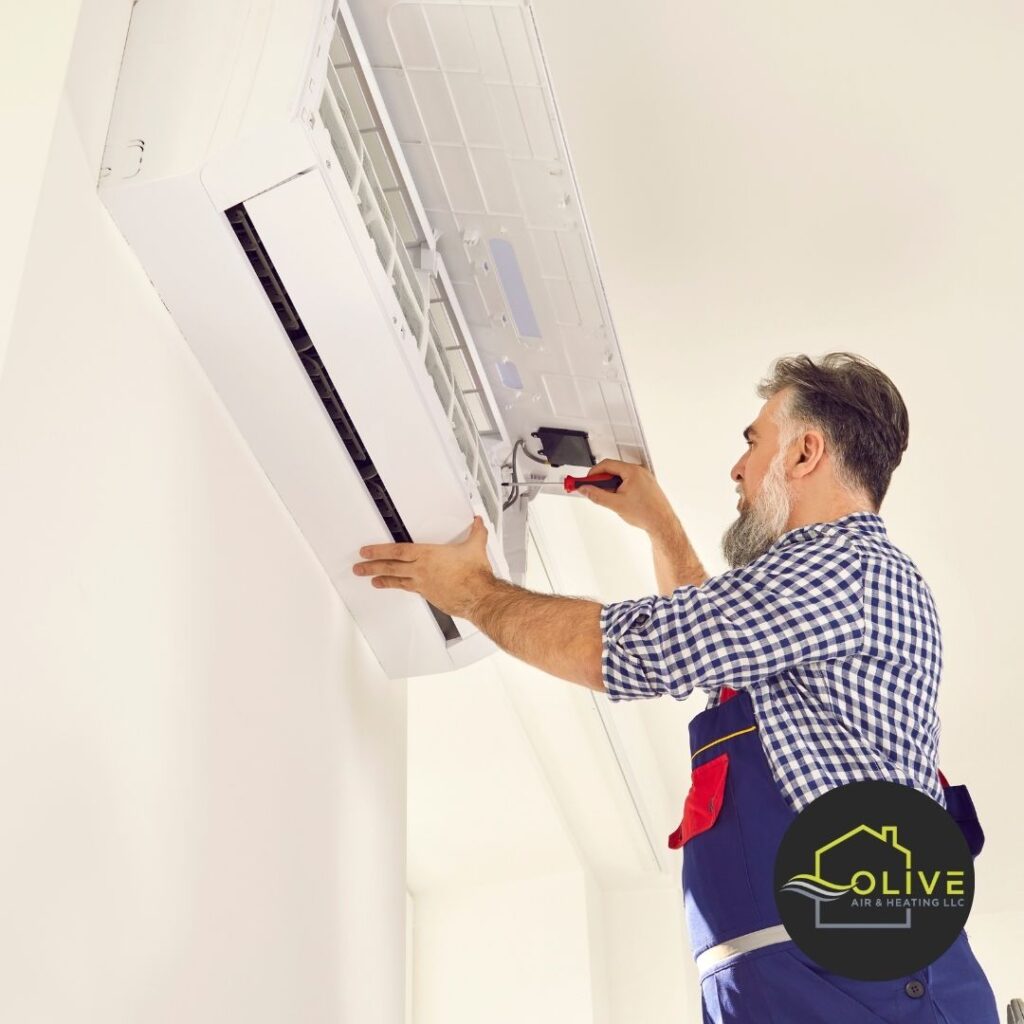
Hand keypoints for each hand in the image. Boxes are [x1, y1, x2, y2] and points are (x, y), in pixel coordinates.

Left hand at [351, 515, 495, 619]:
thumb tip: (478, 522)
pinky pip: (409, 590)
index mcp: (428, 555)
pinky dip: (400, 587)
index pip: (397, 551)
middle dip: (372, 566)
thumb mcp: (475, 547)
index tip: (366, 551)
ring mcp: (423, 585)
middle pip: (391, 567)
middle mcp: (422, 570)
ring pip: (397, 580)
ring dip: (382, 579)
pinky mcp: (429, 596)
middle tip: (359, 567)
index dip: (379, 551)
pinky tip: (397, 587)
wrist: (478, 597)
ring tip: (371, 580)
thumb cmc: (474, 575)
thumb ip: (476, 532)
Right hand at [575, 458, 678, 535]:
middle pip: (613, 470)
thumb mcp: (616, 505)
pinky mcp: (646, 485)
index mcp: (632, 472)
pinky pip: (628, 482)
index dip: (593, 473)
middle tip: (594, 491)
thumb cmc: (647, 514)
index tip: (586, 481)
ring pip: (620, 477)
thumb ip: (597, 496)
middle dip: (602, 481)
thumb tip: (586, 490)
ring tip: (611, 500)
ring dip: (611, 486)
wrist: (662, 524)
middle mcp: (639, 472)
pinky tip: (621, 501)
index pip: (607, 465)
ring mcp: (644, 478)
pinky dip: (620, 489)